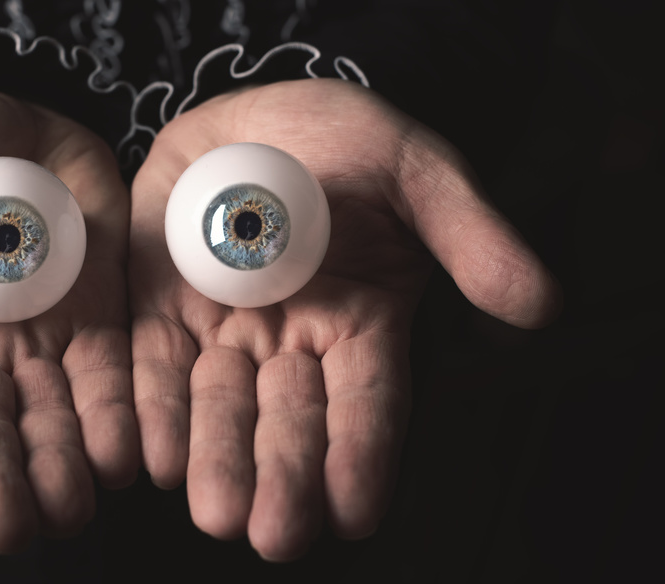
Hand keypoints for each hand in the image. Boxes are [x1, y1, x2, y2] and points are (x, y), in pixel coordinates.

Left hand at [129, 79, 560, 560]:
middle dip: (282, 478)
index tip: (356, 513)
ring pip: (218, 407)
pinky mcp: (159, 312)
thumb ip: (467, 233)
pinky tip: (149, 454)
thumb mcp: (412, 170)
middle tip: (274, 534)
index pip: (367, 403)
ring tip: (214, 511)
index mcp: (361, 323)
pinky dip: (150, 410)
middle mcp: (289, 342)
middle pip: (288, 422)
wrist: (245, 114)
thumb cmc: (340, 137)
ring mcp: (221, 331)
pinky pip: (153, 367)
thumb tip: (539, 307)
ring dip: (214, 459)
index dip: (363, 456)